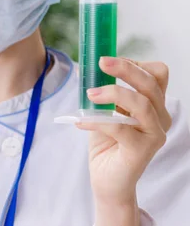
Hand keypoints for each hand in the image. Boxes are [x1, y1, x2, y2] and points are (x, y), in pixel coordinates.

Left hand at [76, 57, 170, 223]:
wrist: (106, 178)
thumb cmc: (106, 142)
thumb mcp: (106, 110)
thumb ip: (107, 92)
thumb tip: (92, 69)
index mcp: (155, 104)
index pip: (157, 74)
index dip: (135, 63)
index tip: (109, 62)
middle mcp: (160, 117)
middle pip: (151, 83)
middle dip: (125, 69)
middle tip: (101, 62)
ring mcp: (154, 134)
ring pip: (141, 103)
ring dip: (113, 93)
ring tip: (90, 94)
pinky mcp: (142, 150)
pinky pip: (119, 128)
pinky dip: (96, 120)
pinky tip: (81, 121)